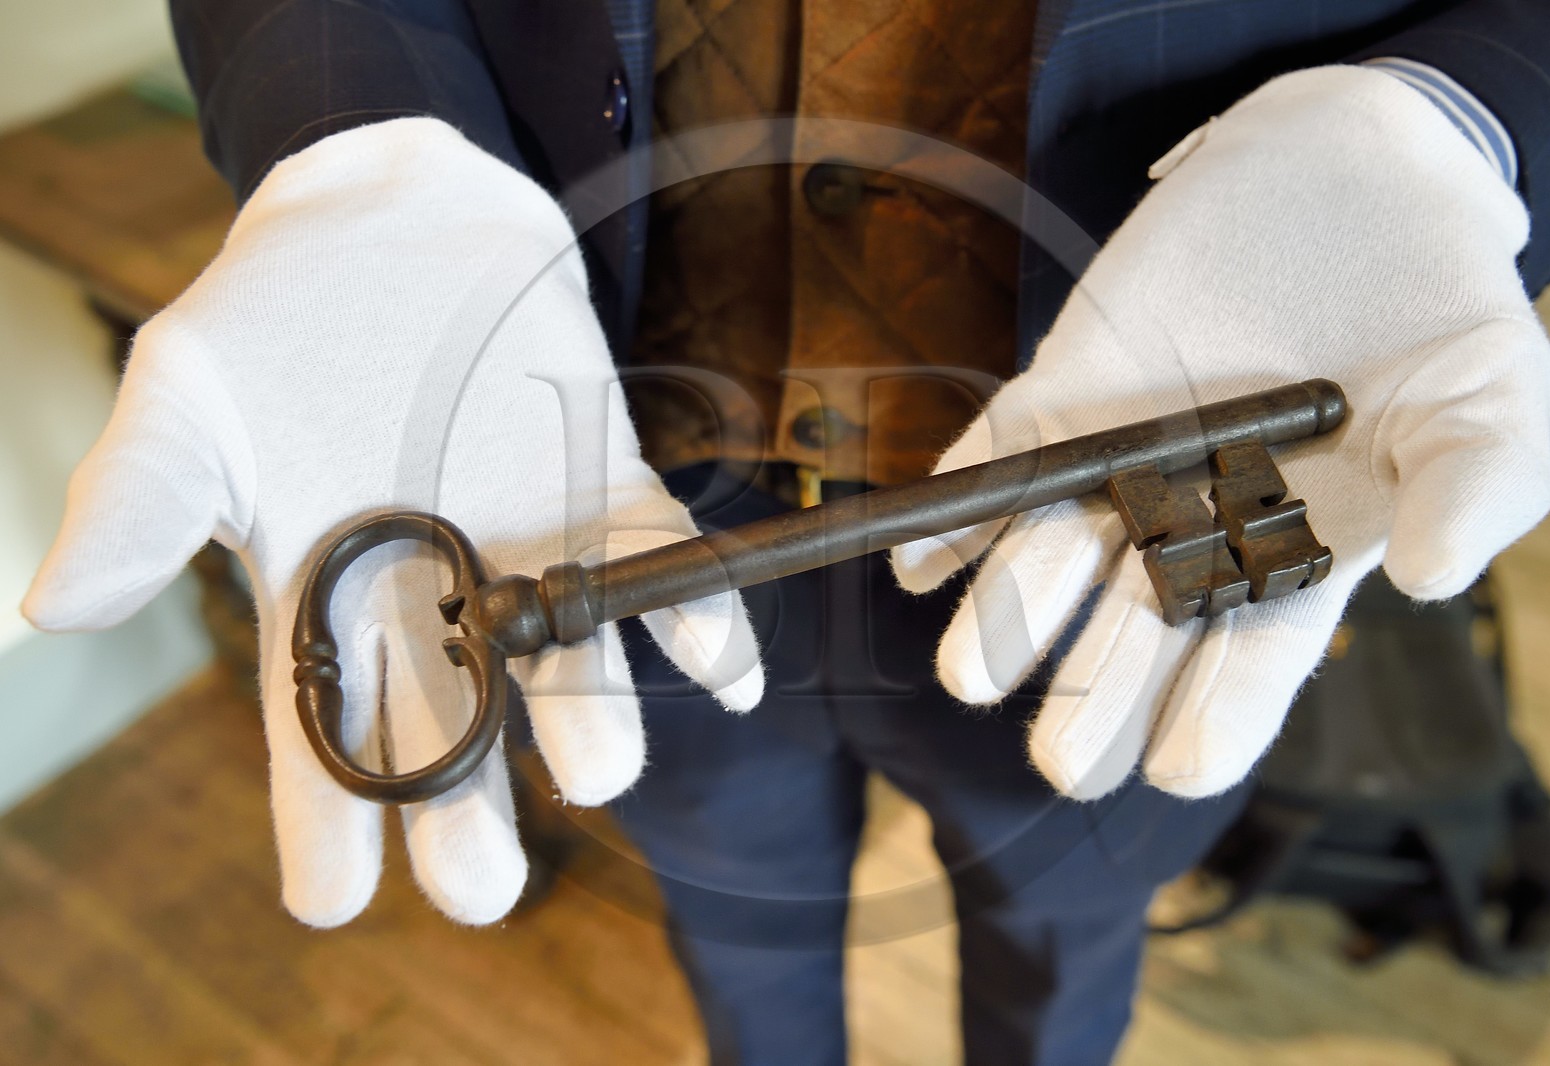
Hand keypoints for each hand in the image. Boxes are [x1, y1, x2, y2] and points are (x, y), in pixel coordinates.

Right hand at [23, 118, 762, 925]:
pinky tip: (725, 675)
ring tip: (593, 768)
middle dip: (471, 827)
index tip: (335, 897)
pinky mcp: (604, 492)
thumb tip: (54, 609)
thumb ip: (135, 500)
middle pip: (457, 750)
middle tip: (480, 881)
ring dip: (593, 730)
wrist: (386, 218)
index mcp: (325, 612)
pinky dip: (703, 626)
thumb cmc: (275, 320)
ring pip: (569, 677)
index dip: (330, 831)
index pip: (323, 749)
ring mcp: (526, 556)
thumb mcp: (185, 401)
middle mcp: (434, 611)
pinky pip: (662, 574)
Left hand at [892, 66, 1549, 800]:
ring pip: (1048, 557)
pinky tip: (920, 560)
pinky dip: (952, 510)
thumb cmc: (1432, 302)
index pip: (1246, 661)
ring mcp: (1118, 463)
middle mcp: (1191, 529)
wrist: (1355, 173)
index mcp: (1291, 556)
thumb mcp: (1489, 397)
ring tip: (974, 672)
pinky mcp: (1062, 393)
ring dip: (1007, 616)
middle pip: (1130, 634)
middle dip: (1091, 699)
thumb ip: (1476, 489)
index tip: (1181, 766)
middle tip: (1063, 762)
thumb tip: (1434, 581)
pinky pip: (994, 461)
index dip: (1215, 717)